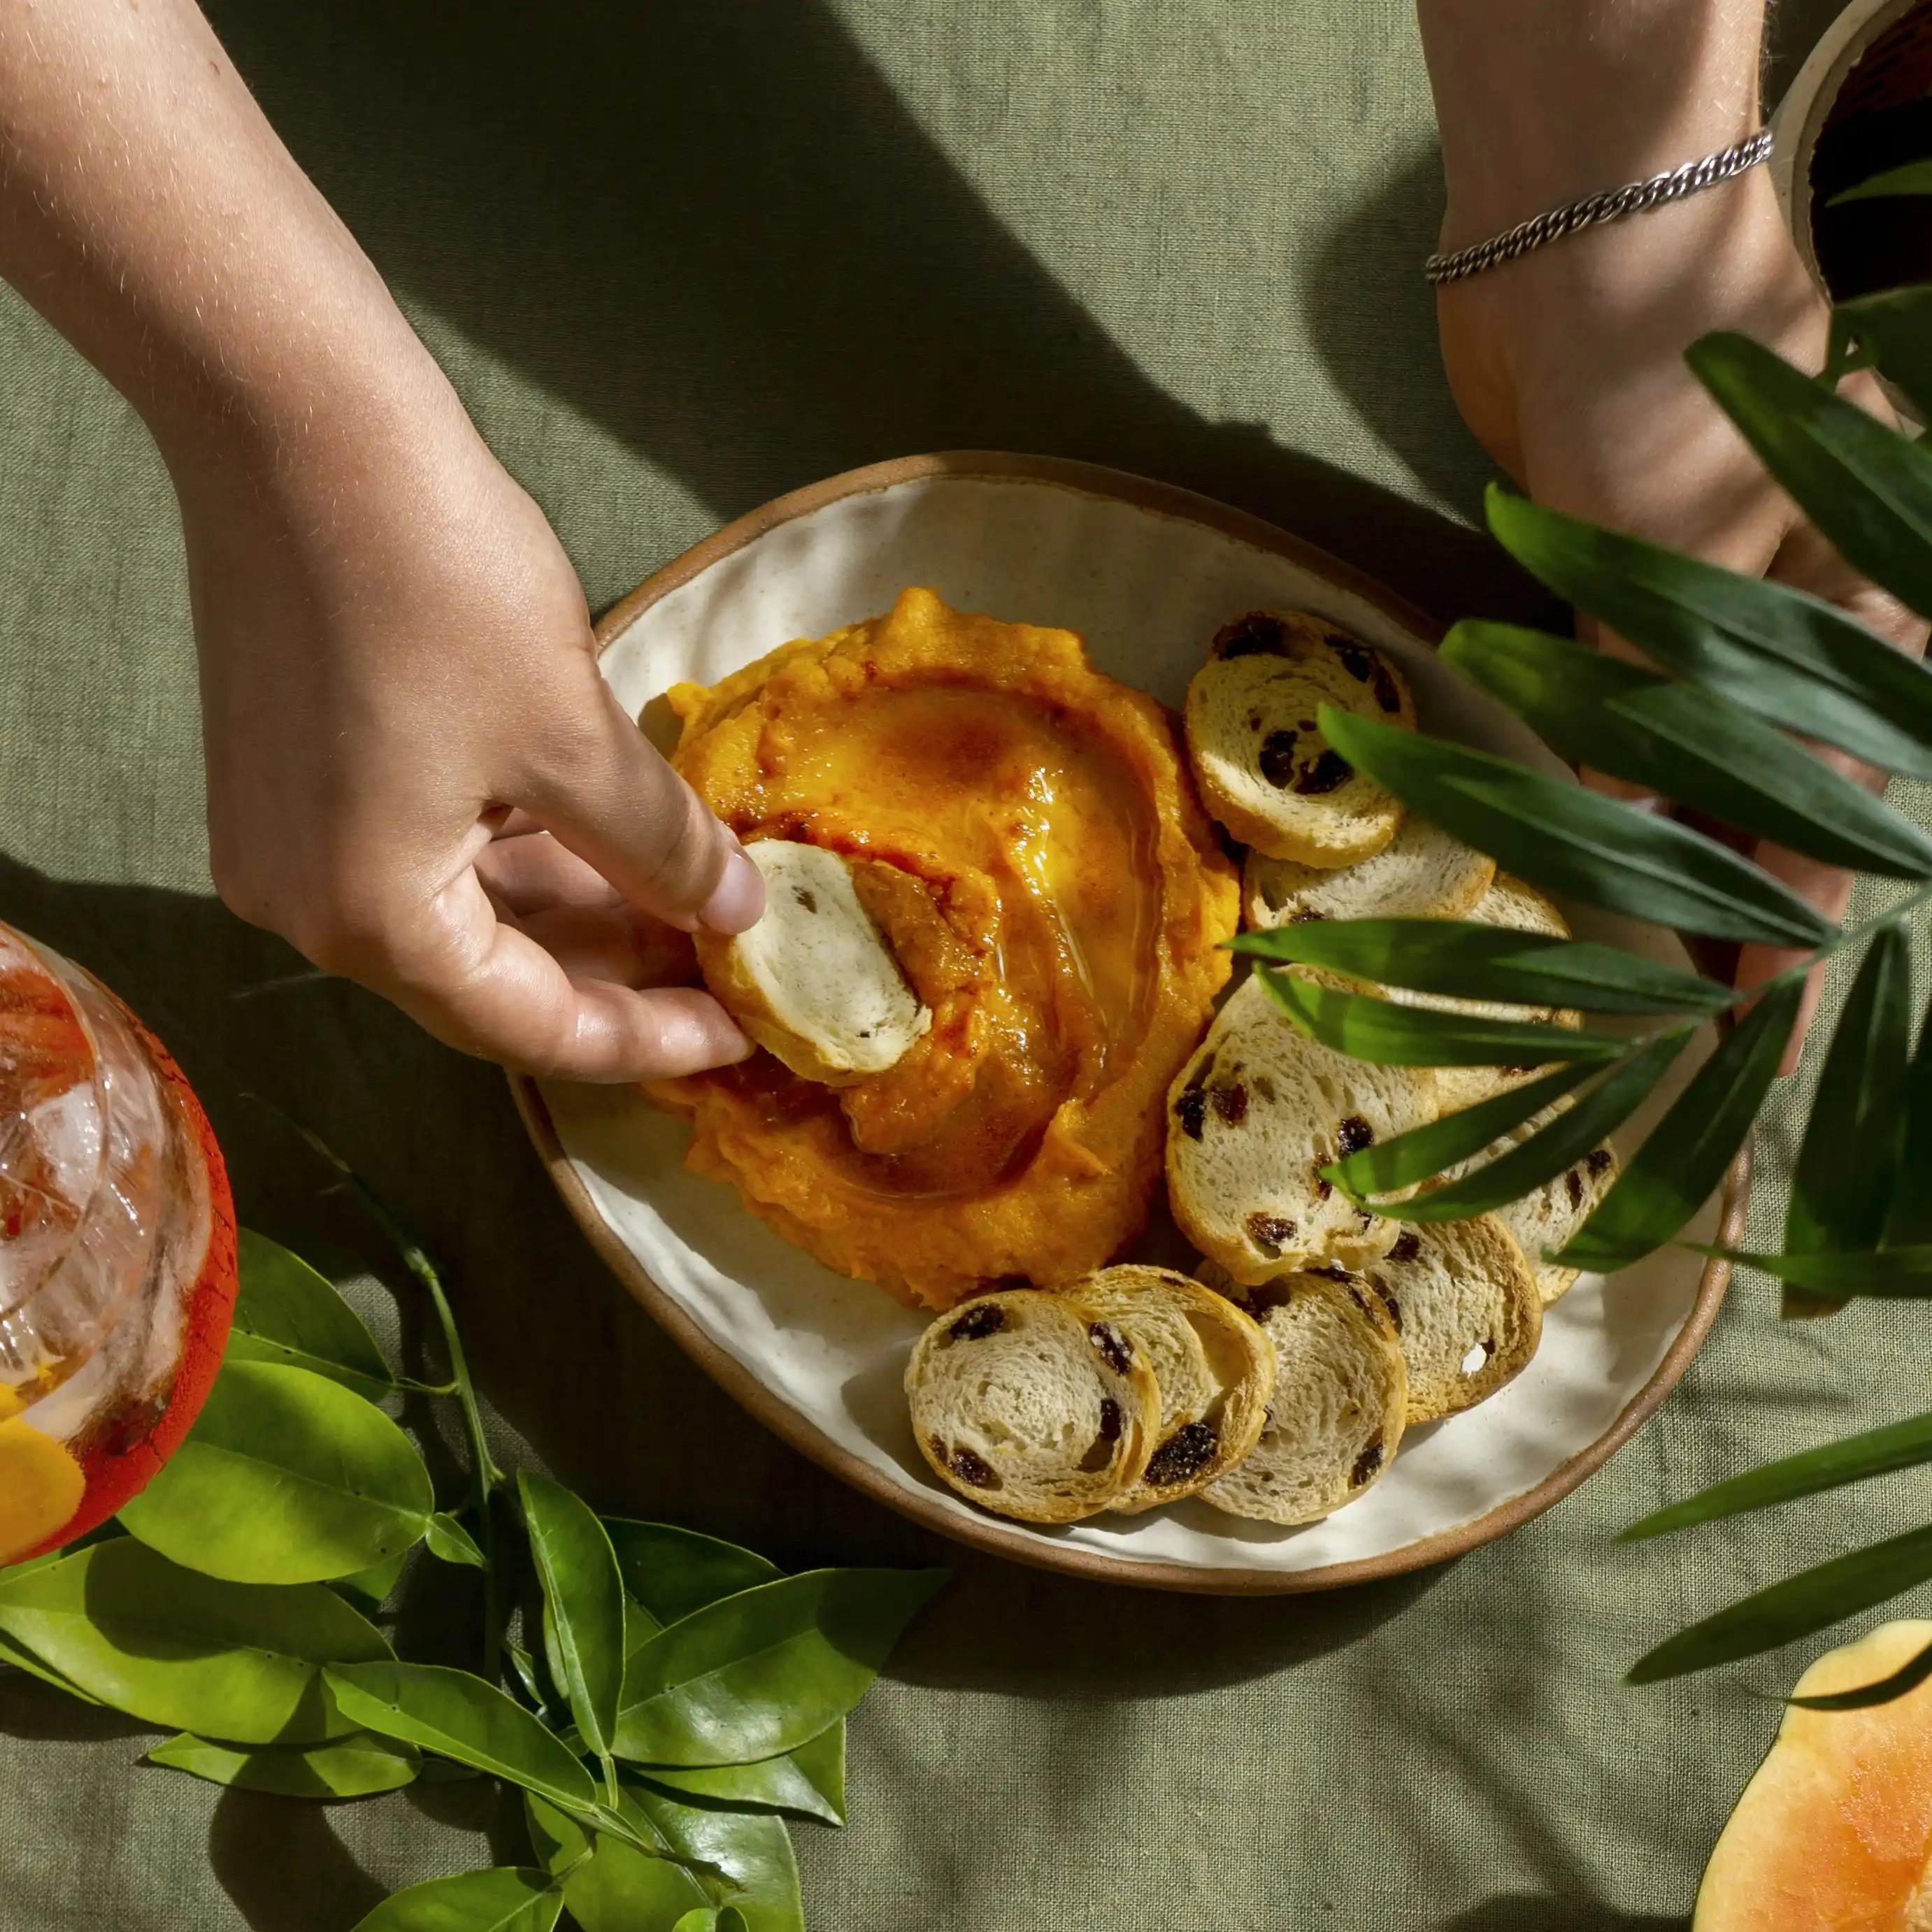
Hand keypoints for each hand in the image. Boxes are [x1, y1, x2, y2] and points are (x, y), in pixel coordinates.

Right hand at [174, 374, 761, 1081]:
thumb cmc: (436, 580)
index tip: (744, 1033)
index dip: (651, 1038)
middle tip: (729, 969)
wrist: (296, 419)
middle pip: (493, 980)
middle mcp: (309, 904)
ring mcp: (294, 841)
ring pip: (467, 912)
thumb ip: (662, 848)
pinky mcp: (299, 778)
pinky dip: (523, 853)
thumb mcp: (576, 738)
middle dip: (618, 974)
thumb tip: (738, 915)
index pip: (532, 1027)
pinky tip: (613, 839)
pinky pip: (430, 851)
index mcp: (368, 919)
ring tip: (694, 901)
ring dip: (579, 909)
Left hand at [1435, 166, 1925, 1062]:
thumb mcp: (1677, 560)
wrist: (1581, 253)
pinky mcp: (1610, 584)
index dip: (1806, 902)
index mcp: (1864, 610)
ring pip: (1693, 753)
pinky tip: (1567, 839)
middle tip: (1704, 1014)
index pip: (1849, 791)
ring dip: (1663, 842)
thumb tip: (1620, 822)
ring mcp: (1703, 602)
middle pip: (1780, 788)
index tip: (1770, 1001)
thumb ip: (1650, 689)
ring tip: (1634, 955)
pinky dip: (1590, 769)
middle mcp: (1796, 617)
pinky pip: (1606, 703)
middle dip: (1742, 898)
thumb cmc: (1661, 393)